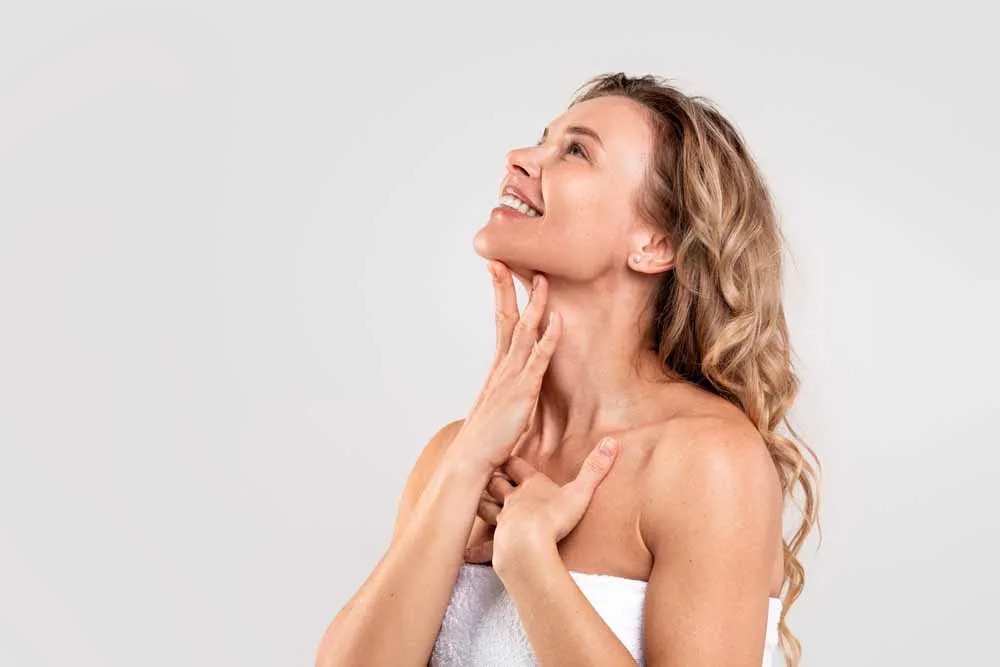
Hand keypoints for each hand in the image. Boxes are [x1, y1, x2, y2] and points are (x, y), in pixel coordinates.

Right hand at [444, 261, 561, 479]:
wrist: (469, 463)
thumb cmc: (483, 444)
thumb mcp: (496, 414)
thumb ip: (504, 399)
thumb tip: (508, 395)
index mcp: (496, 370)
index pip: (499, 324)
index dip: (500, 297)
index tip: (498, 271)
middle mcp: (502, 368)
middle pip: (505, 318)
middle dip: (506, 288)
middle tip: (503, 259)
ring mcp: (511, 378)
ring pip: (524, 332)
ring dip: (535, 305)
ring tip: (541, 279)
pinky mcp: (523, 392)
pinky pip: (538, 359)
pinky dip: (548, 337)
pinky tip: (557, 320)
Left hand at [463, 437, 620, 567]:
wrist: (526, 545)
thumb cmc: (553, 517)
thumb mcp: (580, 491)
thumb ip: (596, 468)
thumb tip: (613, 441)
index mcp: (530, 485)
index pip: (516, 466)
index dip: (511, 458)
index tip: (504, 449)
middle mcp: (512, 500)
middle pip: (496, 483)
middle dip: (491, 477)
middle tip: (486, 471)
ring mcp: (502, 521)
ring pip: (485, 507)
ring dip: (481, 503)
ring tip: (476, 500)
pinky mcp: (497, 542)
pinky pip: (485, 544)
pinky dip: (476, 547)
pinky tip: (467, 552)